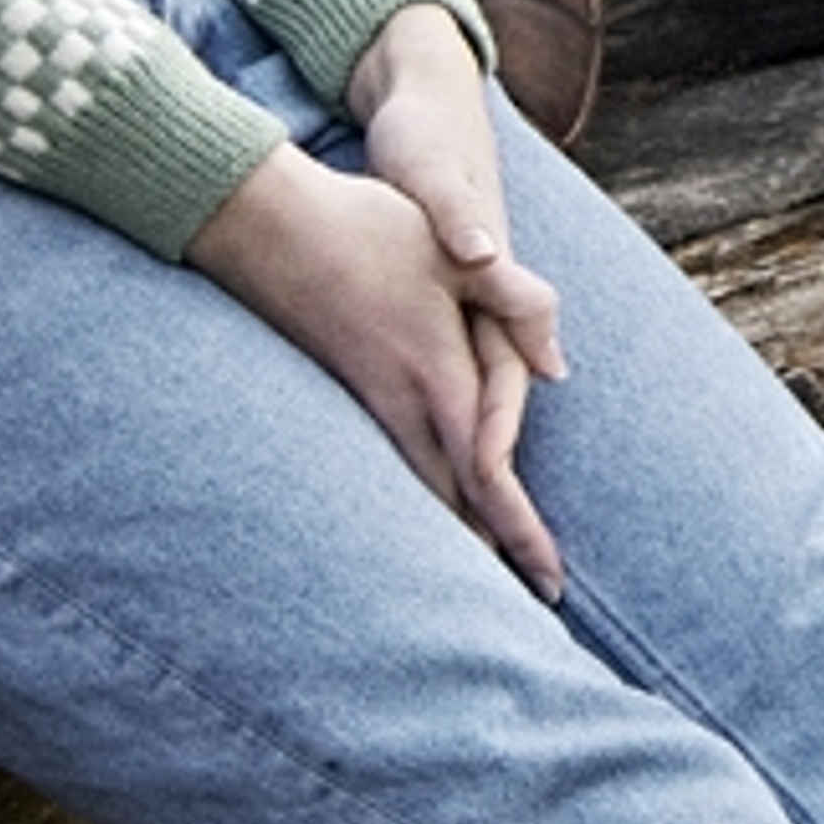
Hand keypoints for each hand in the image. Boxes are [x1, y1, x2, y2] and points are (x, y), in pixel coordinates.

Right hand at [189, 18, 566, 596]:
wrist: (263, 223)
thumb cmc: (364, 230)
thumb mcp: (454, 252)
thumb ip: (518, 302)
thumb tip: (560, 368)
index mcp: (437, 377)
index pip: (490, 477)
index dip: (523, 532)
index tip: (552, 579)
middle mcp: (402, 403)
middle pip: (455, 503)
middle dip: (496, 552)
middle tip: (535, 600)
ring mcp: (369, 400)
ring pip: (422, 487)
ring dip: (459, 530)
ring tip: (490, 566)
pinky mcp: (349, 387)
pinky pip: (397, 462)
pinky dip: (428, 495)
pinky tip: (434, 495)